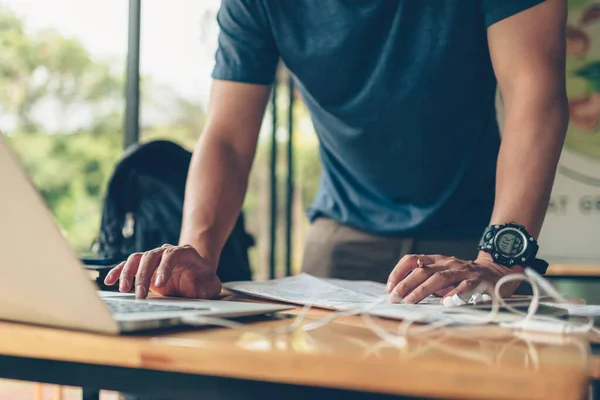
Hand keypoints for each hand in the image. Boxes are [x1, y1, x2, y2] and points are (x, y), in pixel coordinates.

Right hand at [104, 244, 221, 298]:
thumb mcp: (211, 284)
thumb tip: (199, 292)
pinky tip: (110, 281)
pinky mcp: (144, 266)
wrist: (196, 272)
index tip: (158, 284)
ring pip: (137, 259)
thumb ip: (208, 287)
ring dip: (129, 273)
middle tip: (140, 295)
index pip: (172, 255)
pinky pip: (128, 265)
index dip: (164, 268)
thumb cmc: (203, 279)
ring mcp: (154, 258)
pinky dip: (118, 271)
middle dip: (144, 276)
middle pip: (151, 256)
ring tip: (124, 290)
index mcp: (185, 253)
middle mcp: (167, 252)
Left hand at [386, 253, 520, 303]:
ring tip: (410, 301)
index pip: (411, 260)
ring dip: (422, 290)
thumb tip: (402, 294)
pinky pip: (465, 287)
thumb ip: (427, 281)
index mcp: (436, 261)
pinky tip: (445, 303)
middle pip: (422, 271)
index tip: (389, 287)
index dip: (398, 272)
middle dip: (405, 284)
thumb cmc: (464, 277)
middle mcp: (447, 263)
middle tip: (394, 298)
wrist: (497, 271)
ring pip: (439, 278)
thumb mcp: (443, 275)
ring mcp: (462, 271)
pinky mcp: (478, 281)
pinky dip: (454, 294)